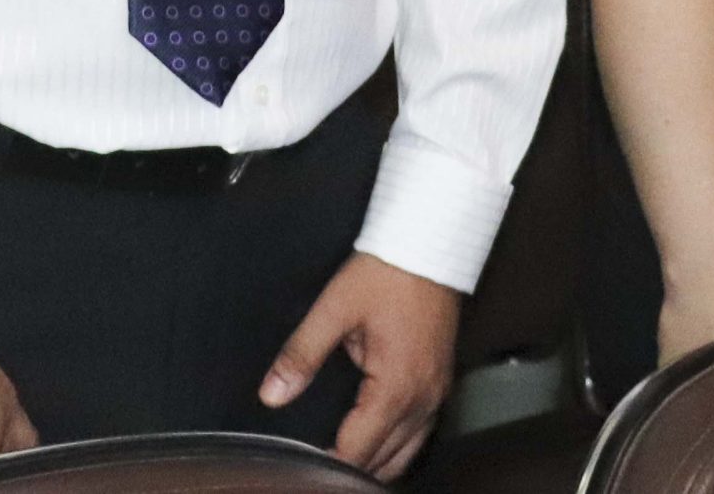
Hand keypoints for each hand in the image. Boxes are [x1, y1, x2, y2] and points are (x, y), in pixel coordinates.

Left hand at [262, 253, 460, 480]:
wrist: (431, 244)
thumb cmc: (387, 272)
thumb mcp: (335, 308)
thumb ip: (301, 354)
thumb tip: (272, 394)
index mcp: (396, 387)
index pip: (358, 451)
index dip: (326, 463)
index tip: (299, 465)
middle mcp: (423, 400)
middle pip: (385, 461)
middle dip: (350, 468)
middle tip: (313, 464)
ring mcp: (437, 394)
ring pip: (407, 453)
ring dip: (376, 462)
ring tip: (340, 460)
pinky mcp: (441, 384)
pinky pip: (421, 433)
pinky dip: (397, 445)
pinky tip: (375, 440)